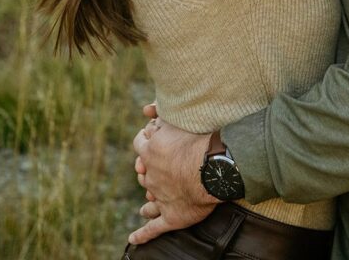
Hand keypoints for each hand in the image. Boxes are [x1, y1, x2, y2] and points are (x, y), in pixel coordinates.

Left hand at [129, 111, 217, 245]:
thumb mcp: (177, 118)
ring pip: (148, 198)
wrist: (216, 166)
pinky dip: (142, 235)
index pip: (139, 143)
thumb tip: (145, 109)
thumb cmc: (200, 139)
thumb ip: (160, 112)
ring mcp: (160, 197)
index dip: (145, 139)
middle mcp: (151, 174)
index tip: (150, 136)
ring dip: (147, 197)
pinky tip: (133, 239)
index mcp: (150, 151)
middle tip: (157, 164)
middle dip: (147, 167)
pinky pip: (153, 228)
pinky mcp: (171, 216)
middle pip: (142, 171)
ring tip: (147, 199)